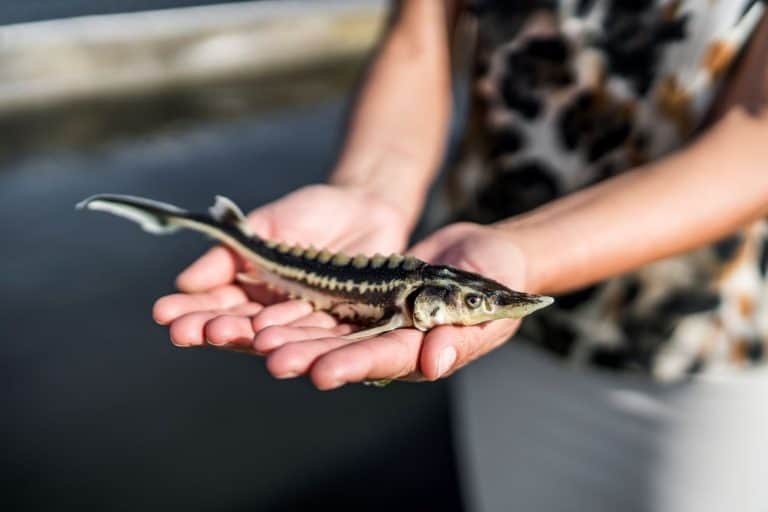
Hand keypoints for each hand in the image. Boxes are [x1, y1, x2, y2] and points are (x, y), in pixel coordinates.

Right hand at [152, 184, 410, 350]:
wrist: (365, 206)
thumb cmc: (308, 214)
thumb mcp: (265, 227)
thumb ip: (230, 254)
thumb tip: (185, 282)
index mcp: (251, 294)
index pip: (216, 307)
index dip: (191, 311)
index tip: (163, 314)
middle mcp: (275, 315)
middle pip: (242, 327)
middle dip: (215, 328)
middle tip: (187, 332)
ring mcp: (309, 322)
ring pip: (281, 336)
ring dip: (256, 341)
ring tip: (232, 340)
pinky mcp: (348, 324)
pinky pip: (327, 336)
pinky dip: (306, 341)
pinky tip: (282, 345)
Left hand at [254, 222, 530, 389]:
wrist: (481, 253)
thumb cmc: (497, 278)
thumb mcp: (489, 300)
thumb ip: (463, 334)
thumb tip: (435, 363)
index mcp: (427, 350)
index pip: (388, 359)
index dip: (355, 365)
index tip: (322, 372)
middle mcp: (394, 344)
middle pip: (346, 351)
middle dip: (309, 355)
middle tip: (272, 360)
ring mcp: (375, 324)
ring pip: (326, 332)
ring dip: (291, 336)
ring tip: (257, 338)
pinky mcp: (361, 303)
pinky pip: (323, 308)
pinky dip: (293, 311)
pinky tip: (261, 314)